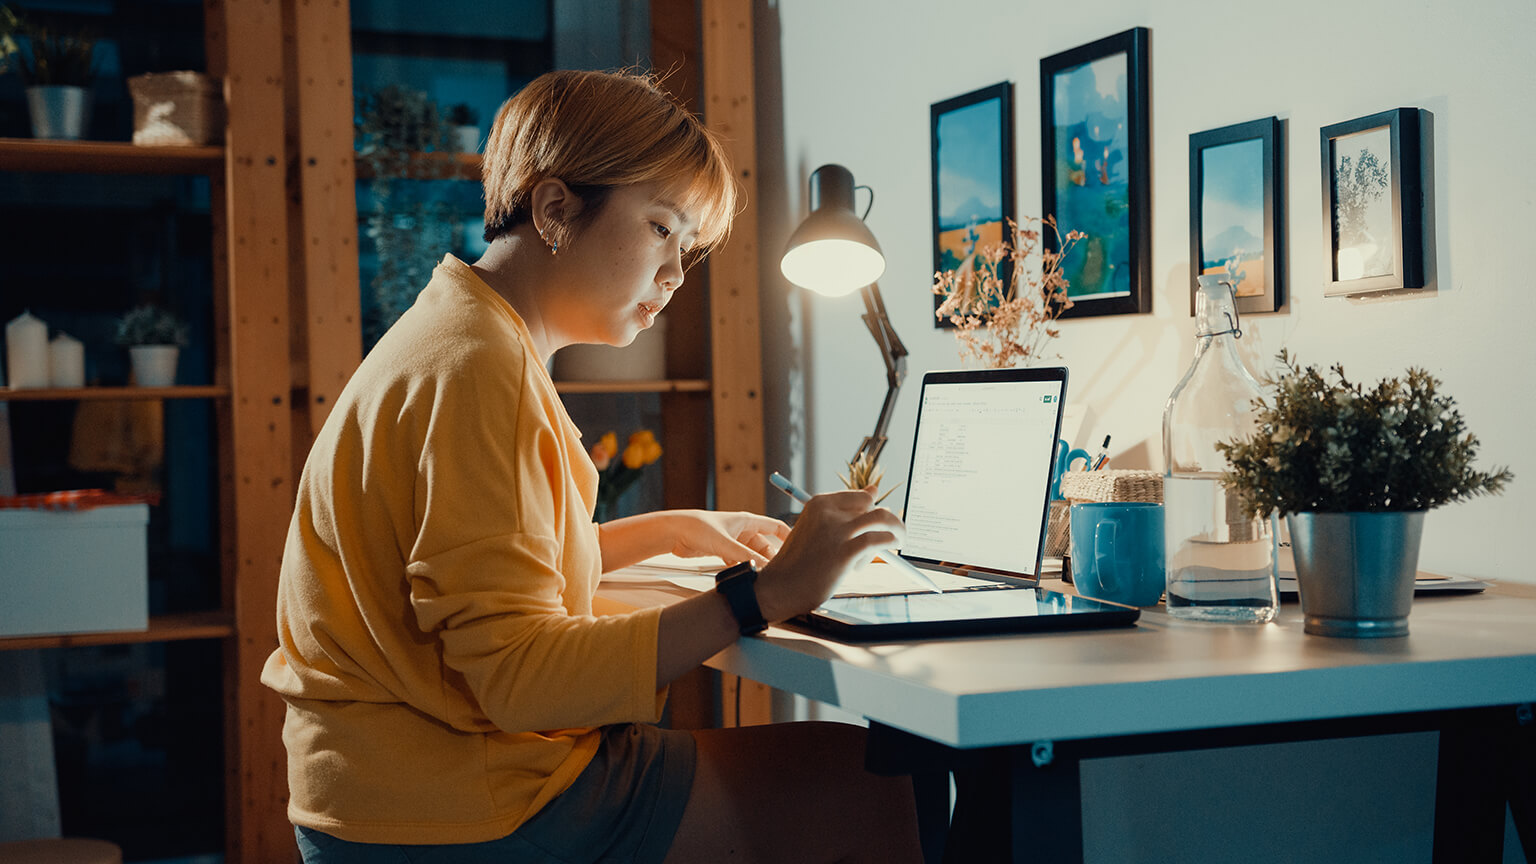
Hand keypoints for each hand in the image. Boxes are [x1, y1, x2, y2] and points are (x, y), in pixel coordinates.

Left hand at [668, 509, 789, 566]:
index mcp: (747, 521)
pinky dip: (743, 569)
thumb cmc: (697, 528)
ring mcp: (733, 541)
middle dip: (771, 559)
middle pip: (765, 546)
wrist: (674, 532)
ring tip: (763, 579)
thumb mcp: (725, 543)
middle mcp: (742, 530)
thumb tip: (764, 568)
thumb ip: (745, 556)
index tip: (799, 548)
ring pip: (752, 556)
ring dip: (756, 566)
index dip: (789, 536)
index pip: (775, 527)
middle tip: (778, 574)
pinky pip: (740, 562)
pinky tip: (745, 578)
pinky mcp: (723, 551)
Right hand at [753, 490, 903, 621]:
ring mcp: (837, 532)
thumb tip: (873, 490)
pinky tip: (883, 553)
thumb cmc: (798, 562)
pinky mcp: (845, 553)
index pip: (861, 496)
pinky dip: (888, 544)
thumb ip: (842, 512)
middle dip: (884, 522)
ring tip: (895, 542)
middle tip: (886, 537)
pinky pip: (879, 540)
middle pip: (873, 507)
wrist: (778, 588)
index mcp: (819, 504)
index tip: (875, 523)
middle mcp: (828, 513)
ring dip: (895, 529)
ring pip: (882, 518)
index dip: (872, 511)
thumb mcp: (816, 528)